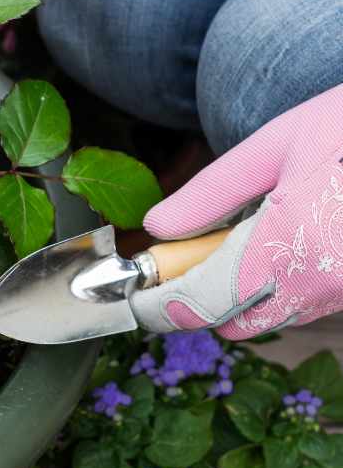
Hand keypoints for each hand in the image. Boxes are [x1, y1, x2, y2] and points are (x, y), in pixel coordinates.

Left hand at [130, 84, 342, 338]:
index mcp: (290, 246)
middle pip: (236, 323)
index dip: (163, 306)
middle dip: (204, 299)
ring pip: (275, 317)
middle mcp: (324, 285)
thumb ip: (212, 193)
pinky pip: (312, 303)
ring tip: (256, 233)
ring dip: (247, 293)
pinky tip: (298, 239)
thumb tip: (159, 227)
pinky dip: (287, 285)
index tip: (142, 296)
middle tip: (196, 254)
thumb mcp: (280, 144)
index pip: (203, 305)